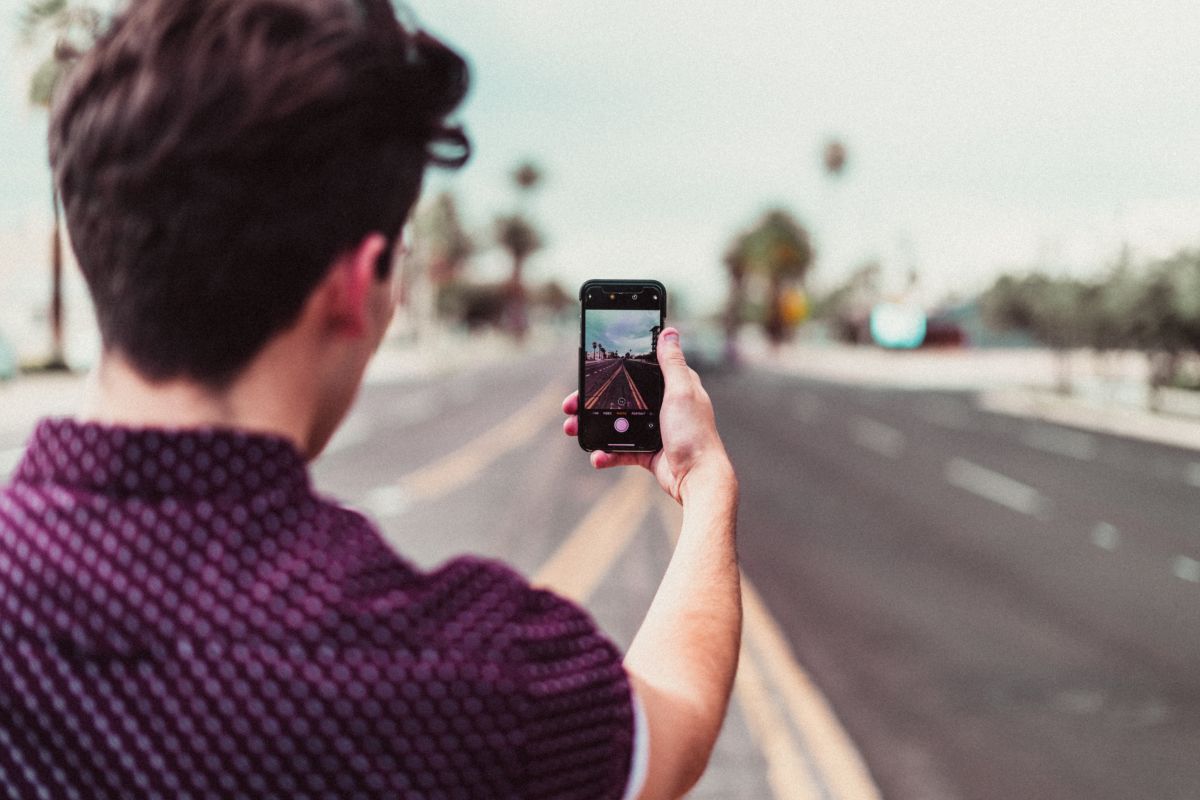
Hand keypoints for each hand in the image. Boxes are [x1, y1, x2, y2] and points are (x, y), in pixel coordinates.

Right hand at [562, 327, 734, 503]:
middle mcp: (663, 406)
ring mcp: (654, 430)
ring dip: (592, 426)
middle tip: (570, 405)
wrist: (698, 478)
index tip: (588, 373)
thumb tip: (669, 331)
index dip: (612, 370)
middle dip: (592, 402)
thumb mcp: (681, 392)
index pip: (637, 371)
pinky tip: (596, 456)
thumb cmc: (695, 434)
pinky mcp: (648, 452)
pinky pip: (621, 450)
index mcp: (673, 387)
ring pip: (615, 424)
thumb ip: (672, 364)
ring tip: (573, 429)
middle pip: (620, 398)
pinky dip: (607, 453)